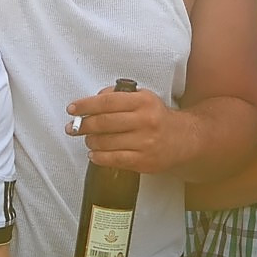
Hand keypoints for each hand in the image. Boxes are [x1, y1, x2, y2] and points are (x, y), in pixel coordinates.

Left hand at [67, 86, 188, 174]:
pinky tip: (94, 154)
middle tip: (73, 127)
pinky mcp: (144, 161)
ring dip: (90, 141)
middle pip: (104, 123)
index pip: (107, 102)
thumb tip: (94, 99)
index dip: (86, 105)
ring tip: (88, 140)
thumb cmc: (158, 117)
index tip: (72, 109)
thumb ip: (118, 96)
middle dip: (83, 125)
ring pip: (106, 142)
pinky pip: (114, 159)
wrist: (184, 139)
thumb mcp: (143, 98)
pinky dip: (99, 157)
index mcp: (143, 101)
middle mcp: (145, 121)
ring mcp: (145, 142)